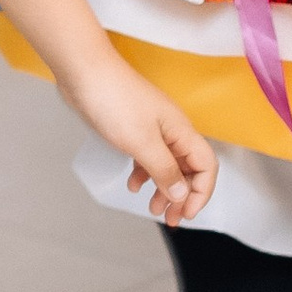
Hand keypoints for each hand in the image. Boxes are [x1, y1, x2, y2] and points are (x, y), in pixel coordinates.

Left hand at [62, 47, 216, 226]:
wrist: (84, 71)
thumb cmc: (114, 101)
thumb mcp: (142, 142)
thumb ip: (164, 170)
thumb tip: (182, 194)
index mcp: (181, 131)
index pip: (206, 166)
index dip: (201, 193)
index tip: (186, 213)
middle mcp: (172, 130)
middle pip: (188, 168)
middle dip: (182, 196)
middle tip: (170, 220)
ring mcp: (152, 128)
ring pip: (166, 165)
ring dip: (162, 188)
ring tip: (151, 208)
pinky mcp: (133, 127)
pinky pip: (147, 156)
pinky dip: (143, 173)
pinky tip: (133, 185)